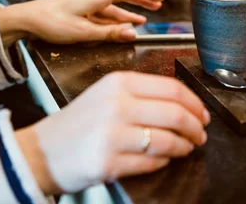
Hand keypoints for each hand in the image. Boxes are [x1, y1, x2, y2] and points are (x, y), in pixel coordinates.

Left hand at [0, 0, 164, 45]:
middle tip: (157, 5)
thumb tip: (133, 34)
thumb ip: (109, 33)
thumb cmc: (52, 23)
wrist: (27, 19)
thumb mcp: (83, 32)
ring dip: (130, 13)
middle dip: (142, 1)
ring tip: (144, 18)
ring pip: (114, 7)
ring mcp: (87, 5)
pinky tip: (121, 26)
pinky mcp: (80, 12)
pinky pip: (104, 14)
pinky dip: (116, 19)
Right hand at [16, 72, 209, 194]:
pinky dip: (163, 162)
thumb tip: (184, 105)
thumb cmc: (78, 123)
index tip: (203, 114)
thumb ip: (141, 94)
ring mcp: (112, 134)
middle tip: (200, 135)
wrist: (42, 151)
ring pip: (168, 140)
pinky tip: (162, 159)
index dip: (195, 103)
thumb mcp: (105, 94)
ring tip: (185, 148)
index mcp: (118, 83)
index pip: (172, 88)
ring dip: (184, 147)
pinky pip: (152, 163)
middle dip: (196, 128)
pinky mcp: (108, 162)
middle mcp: (116, 104)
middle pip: (176, 114)